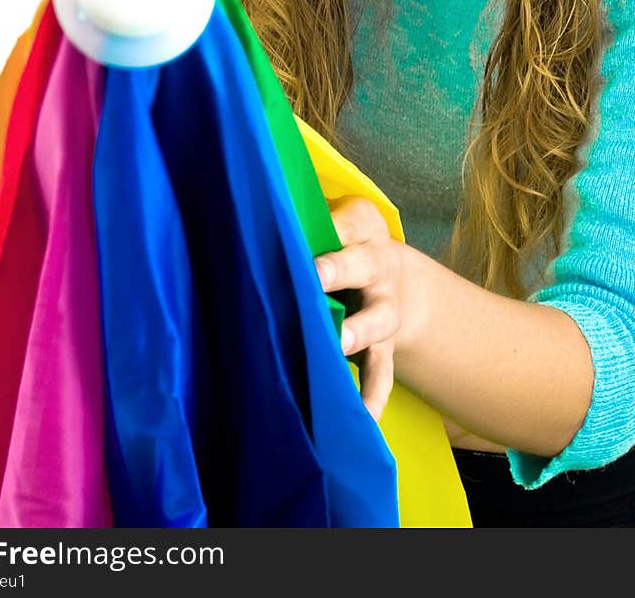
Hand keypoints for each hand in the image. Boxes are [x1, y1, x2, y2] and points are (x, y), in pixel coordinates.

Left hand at [314, 196, 404, 421]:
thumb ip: (298, 220)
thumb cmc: (337, 239)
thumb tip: (247, 217)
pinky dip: (373, 395)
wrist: (387, 272)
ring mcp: (384, 308)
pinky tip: (362, 418)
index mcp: (361, 226)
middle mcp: (378, 266)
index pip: (345, 223)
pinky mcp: (384, 346)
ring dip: (360, 331)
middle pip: (364, 265)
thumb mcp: (328, 217)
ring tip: (339, 345)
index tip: (298, 233)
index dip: (327, 228)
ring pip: (380, 319)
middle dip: (339, 270)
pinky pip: (383, 372)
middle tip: (316, 276)